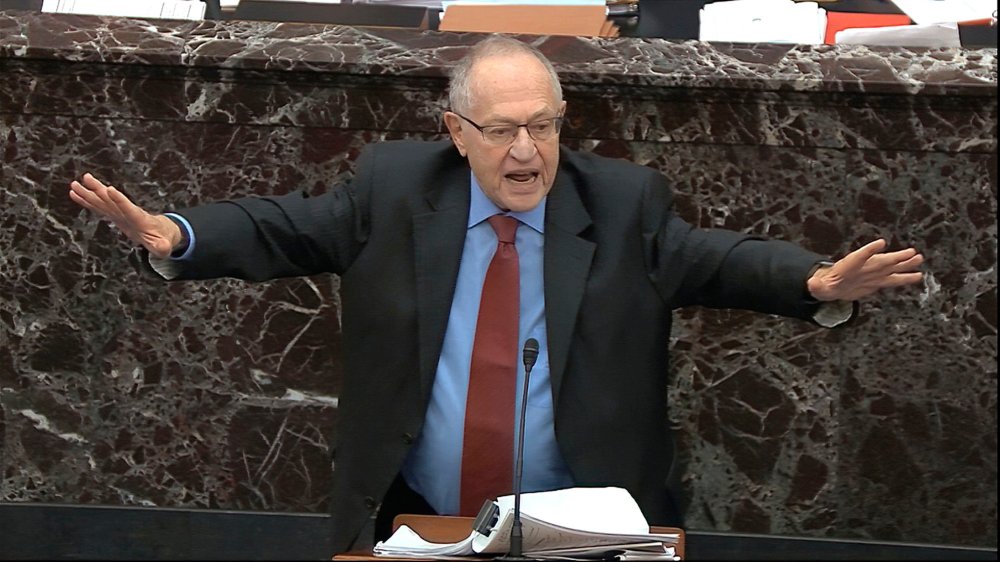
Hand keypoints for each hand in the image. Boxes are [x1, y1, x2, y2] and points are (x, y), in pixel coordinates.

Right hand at [69, 173, 181, 259]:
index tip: (110, 189)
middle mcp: (127, 212)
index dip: (120, 200)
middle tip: (86, 178)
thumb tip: (163, 247)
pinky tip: (75, 194)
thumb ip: (162, 246)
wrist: (161, 232)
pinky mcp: (114, 215)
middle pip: (111, 200)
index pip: (128, 208)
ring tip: (75, 184)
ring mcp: (119, 213)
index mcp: (139, 219)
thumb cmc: (162, 239)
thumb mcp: (164, 246)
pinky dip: (87, 201)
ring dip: (89, 192)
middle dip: (99, 190)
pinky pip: (98, 207)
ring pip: (102, 201)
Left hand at [807, 238, 923, 301]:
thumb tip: (811, 283)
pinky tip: (918, 276)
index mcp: (848, 266)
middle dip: (895, 257)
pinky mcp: (877, 282)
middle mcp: (863, 268)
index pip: (859, 256)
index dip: (869, 250)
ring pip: (891, 268)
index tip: (880, 243)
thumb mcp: (818, 287)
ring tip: (918, 258)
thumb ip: (816, 285)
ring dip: (904, 264)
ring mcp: (872, 274)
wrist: (832, 286)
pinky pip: (893, 280)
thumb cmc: (824, 285)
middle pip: (881, 261)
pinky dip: (905, 278)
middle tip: (910, 252)